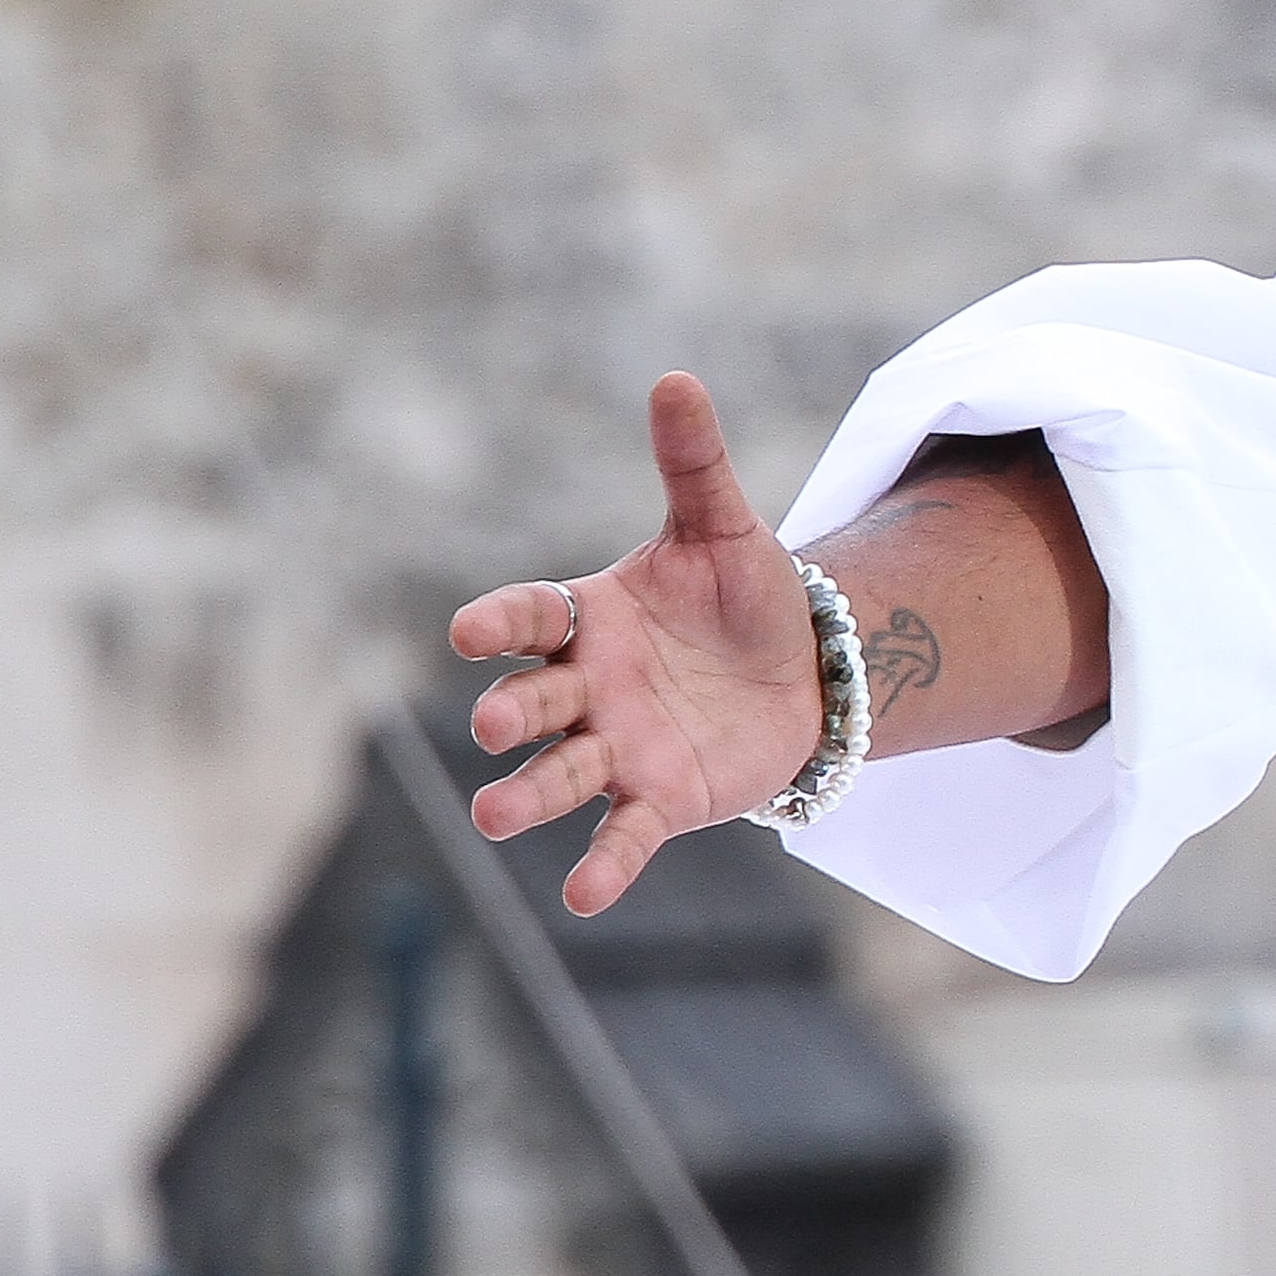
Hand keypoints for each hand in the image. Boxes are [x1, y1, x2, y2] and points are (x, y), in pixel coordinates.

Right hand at [446, 373, 822, 914]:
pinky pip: (622, 837)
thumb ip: (694, 464)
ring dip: (527, 796)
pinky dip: (603, 866)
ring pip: (559, 775)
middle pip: (534, 701)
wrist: (808, 670)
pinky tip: (581, 897)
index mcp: (588, 618)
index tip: (468, 629)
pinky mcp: (658, 801)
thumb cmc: (746, 597)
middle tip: (493, 725)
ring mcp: (615, 750)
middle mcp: (586, 689)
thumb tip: (676, 377)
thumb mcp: (726, 528)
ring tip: (496, 815)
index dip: (500, 623)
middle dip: (509, 713)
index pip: (529, 617)